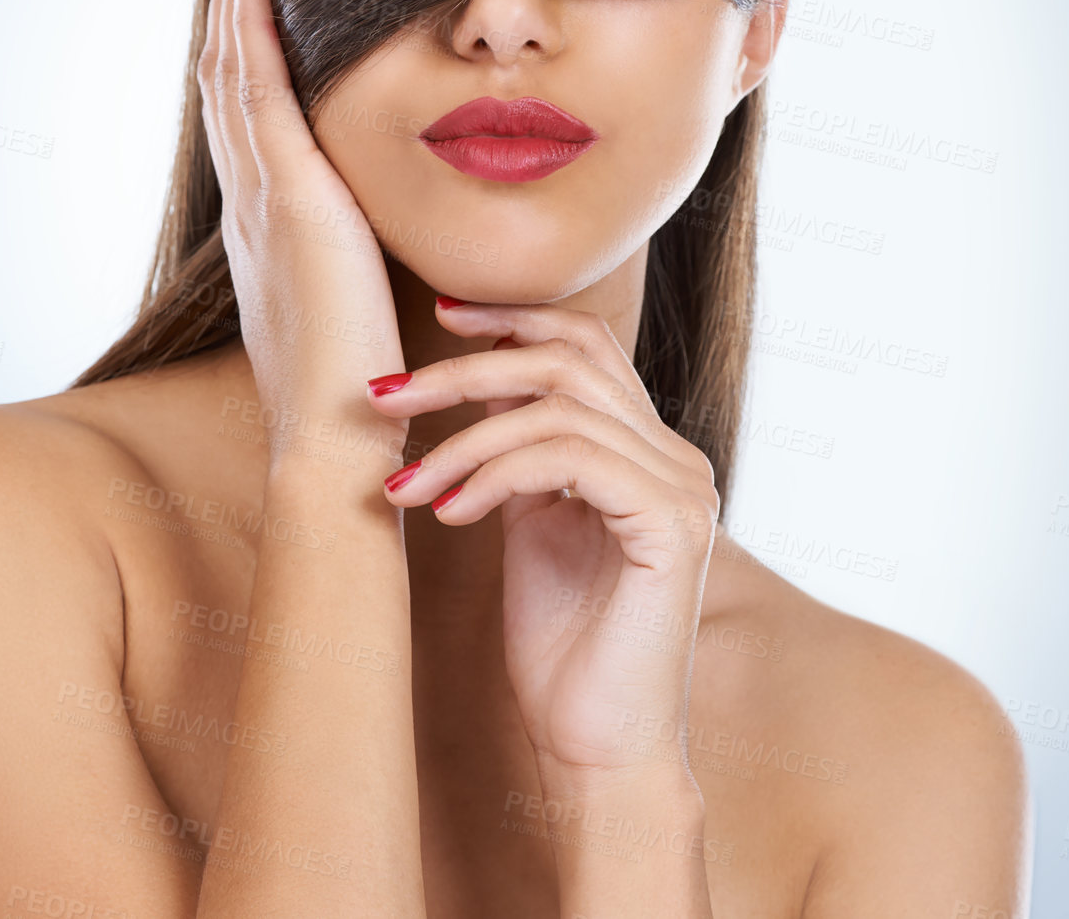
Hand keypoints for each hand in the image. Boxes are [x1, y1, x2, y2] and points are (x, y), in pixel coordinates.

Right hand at [196, 0, 404, 472]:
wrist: (338, 435)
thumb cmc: (358, 380)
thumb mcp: (351, 302)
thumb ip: (356, 260)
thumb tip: (379, 237)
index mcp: (267, 228)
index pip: (249, 122)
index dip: (241, 59)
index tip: (246, 2)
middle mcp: (251, 205)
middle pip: (227, 87)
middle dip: (226, 14)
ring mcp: (263, 199)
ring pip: (233, 78)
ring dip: (230, 5)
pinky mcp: (293, 200)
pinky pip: (260, 95)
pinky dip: (249, 34)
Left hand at [368, 302, 719, 782]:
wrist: (599, 753)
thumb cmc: (561, 651)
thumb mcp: (531, 526)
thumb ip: (521, 456)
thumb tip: (473, 387)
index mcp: (650, 450)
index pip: (588, 347)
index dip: (514, 320)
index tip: (439, 314)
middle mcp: (678, 456)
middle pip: (568, 361)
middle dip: (465, 369)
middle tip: (384, 394)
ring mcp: (684, 486)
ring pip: (561, 407)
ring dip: (462, 437)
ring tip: (403, 483)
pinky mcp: (673, 524)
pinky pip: (569, 459)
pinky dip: (495, 473)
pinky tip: (446, 513)